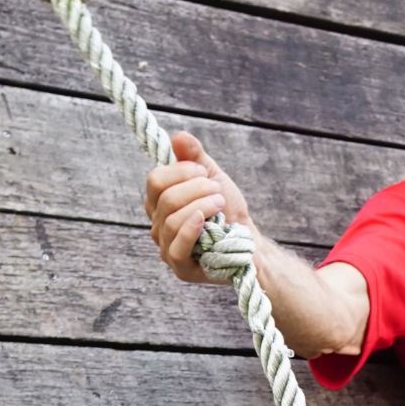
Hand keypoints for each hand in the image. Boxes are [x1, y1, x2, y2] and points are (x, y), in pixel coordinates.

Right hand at [146, 130, 250, 281]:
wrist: (249, 241)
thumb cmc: (228, 210)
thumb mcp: (213, 177)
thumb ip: (195, 157)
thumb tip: (179, 137)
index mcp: (160, 203)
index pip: (155, 180)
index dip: (181, 171)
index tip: (205, 172)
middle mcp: (158, 225)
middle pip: (165, 198)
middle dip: (197, 189)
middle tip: (218, 192)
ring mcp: (167, 248)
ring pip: (171, 220)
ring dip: (201, 206)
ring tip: (220, 205)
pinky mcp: (181, 268)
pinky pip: (176, 247)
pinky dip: (190, 230)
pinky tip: (204, 222)